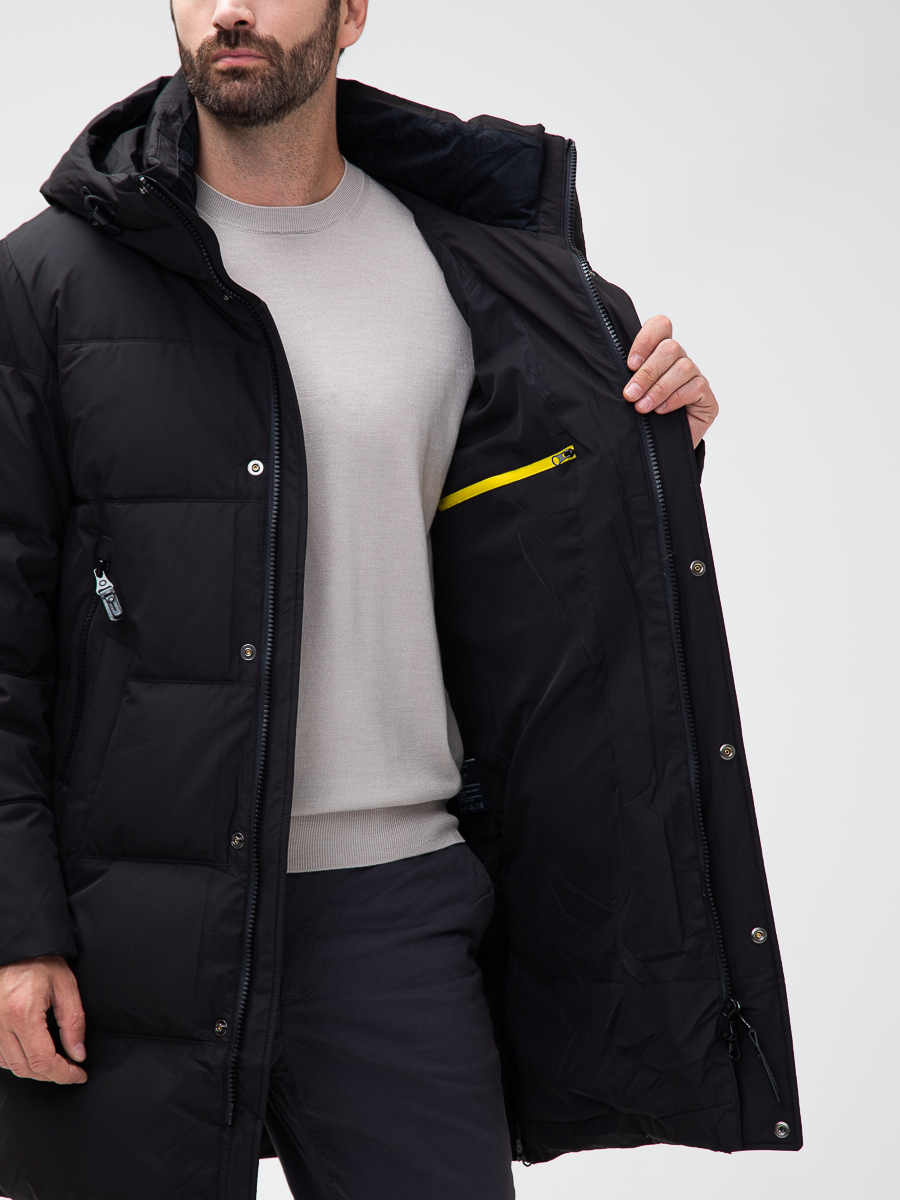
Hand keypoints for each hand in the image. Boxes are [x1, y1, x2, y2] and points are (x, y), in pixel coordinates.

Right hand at [0, 955, 87, 1083]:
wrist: (14, 947)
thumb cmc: (38, 961)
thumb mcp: (65, 985)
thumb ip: (73, 1022)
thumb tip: (77, 1053)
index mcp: (22, 1013)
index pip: (43, 1060)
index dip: (64, 1074)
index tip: (78, 1075)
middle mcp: (0, 1024)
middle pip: (26, 1068)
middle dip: (52, 1074)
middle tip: (70, 1070)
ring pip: (11, 1066)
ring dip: (35, 1070)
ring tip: (55, 1063)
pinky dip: (17, 1061)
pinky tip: (33, 1054)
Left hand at [622, 315, 718, 448]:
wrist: (655, 452)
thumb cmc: (639, 419)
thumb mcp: (627, 395)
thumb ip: (622, 377)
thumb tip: (607, 368)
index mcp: (658, 353)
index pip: (660, 326)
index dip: (646, 339)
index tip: (630, 364)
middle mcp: (678, 361)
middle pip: (670, 348)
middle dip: (647, 373)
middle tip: (630, 394)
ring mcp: (695, 378)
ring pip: (683, 368)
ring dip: (659, 388)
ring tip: (642, 407)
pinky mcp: (706, 397)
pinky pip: (695, 387)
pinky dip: (675, 399)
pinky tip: (661, 411)